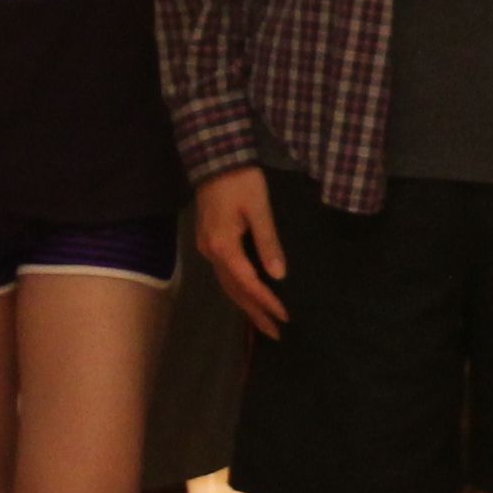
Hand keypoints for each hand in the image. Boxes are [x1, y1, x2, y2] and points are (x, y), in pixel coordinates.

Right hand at [194, 167, 289, 336]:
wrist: (215, 158)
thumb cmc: (241, 180)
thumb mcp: (260, 208)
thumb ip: (268, 241)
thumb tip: (279, 275)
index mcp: (224, 245)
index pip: (248, 283)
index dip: (266, 302)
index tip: (284, 317)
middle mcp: (211, 252)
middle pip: (234, 291)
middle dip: (255, 313)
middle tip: (276, 334)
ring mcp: (207, 248)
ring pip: (227, 285)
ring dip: (246, 305)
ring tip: (265, 323)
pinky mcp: (209, 242)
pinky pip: (225, 274)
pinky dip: (239, 289)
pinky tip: (250, 296)